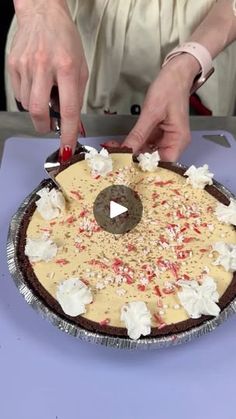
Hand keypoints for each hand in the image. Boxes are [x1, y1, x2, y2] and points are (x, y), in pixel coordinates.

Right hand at [8, 1, 87, 150]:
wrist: (42, 14)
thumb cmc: (65, 41)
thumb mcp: (80, 67)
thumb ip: (77, 96)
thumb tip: (72, 123)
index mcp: (66, 67)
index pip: (68, 109)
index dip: (68, 132)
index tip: (66, 148)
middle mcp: (44, 66)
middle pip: (39, 112)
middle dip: (45, 127)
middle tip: (50, 127)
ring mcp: (25, 65)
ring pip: (28, 105)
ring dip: (38, 108)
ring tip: (45, 92)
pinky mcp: (13, 65)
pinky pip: (19, 95)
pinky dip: (29, 97)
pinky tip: (35, 84)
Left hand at [122, 54, 199, 160]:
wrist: (175, 73)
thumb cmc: (170, 88)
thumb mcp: (151, 112)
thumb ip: (139, 134)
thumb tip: (127, 150)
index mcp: (179, 140)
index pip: (164, 163)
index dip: (147, 167)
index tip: (129, 166)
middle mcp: (174, 142)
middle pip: (154, 160)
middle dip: (135, 160)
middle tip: (116, 159)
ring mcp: (166, 138)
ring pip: (147, 152)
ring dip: (131, 152)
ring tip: (114, 151)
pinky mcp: (158, 134)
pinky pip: (145, 143)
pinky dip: (133, 144)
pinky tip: (120, 145)